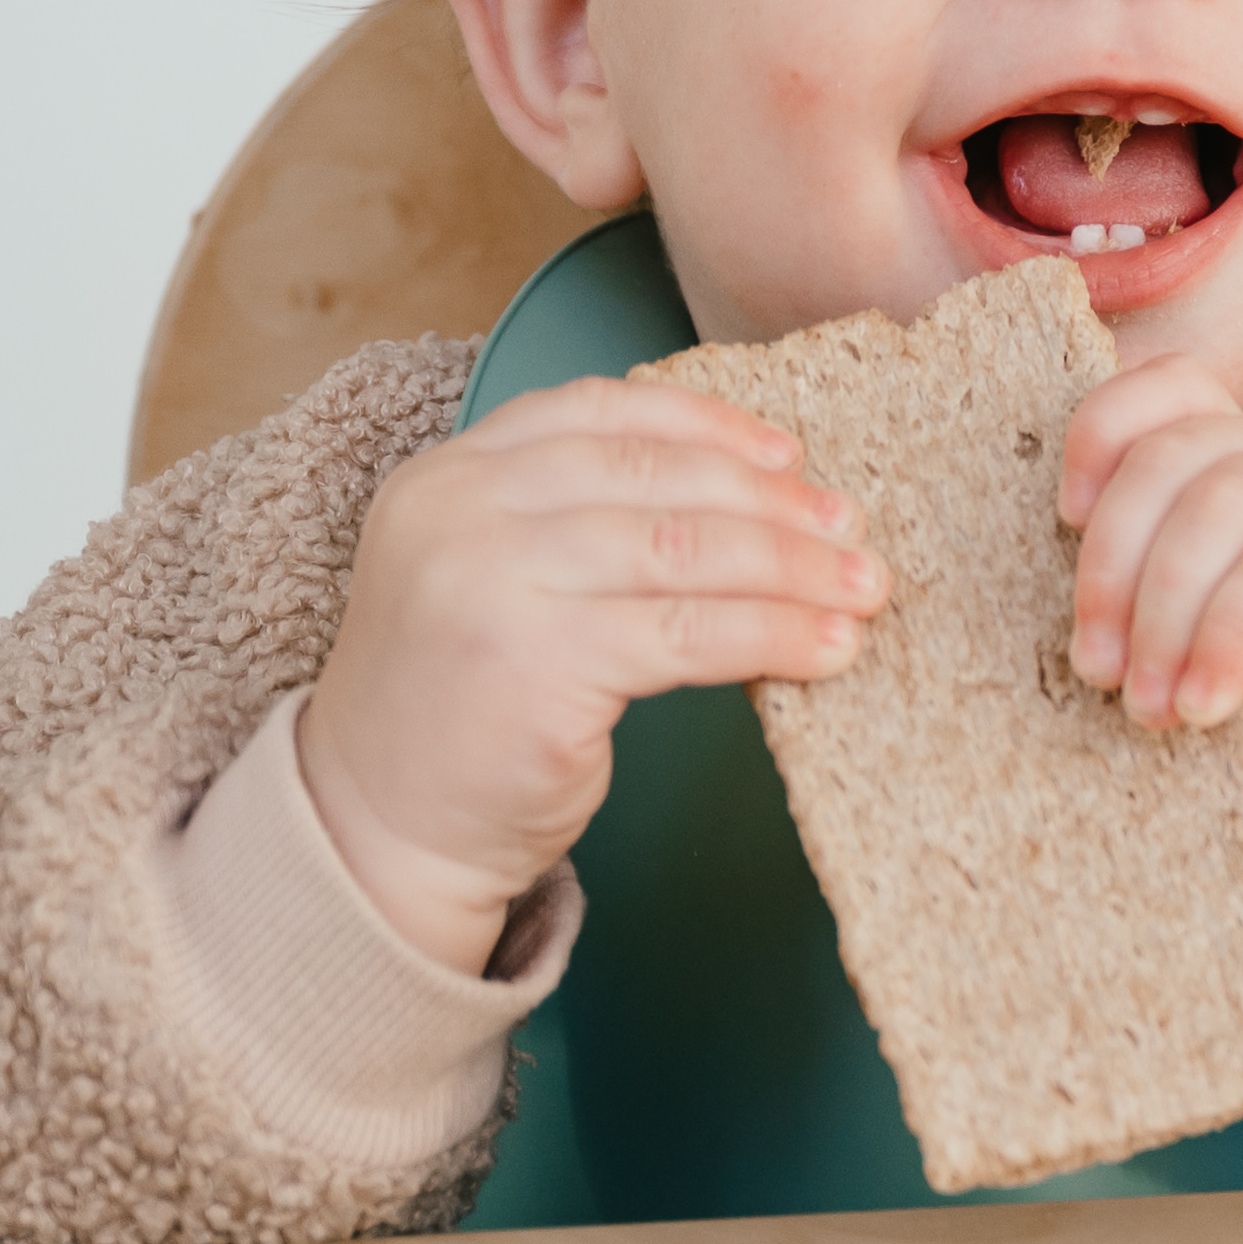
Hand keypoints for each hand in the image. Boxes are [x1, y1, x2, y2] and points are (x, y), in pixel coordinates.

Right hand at [303, 377, 887, 976]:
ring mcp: (491, 588)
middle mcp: (459, 515)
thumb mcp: (492, 577)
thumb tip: (756, 490)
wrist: (378, 828)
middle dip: (772, 504)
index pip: (598, 414)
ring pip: (685, 553)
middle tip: (852, 528)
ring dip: (794, 570)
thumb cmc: (462, 703)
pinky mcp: (537, 669)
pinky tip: (828, 648)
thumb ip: (577, 519)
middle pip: (655, 481)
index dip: (707, 427)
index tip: (789, 456)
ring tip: (864, 588)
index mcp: (448, 476)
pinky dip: (774, 635)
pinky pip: (690, 635)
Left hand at [1058, 358, 1242, 818]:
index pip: (1168, 390)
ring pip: (1222, 502)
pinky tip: (1208, 703)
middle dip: (1112, 565)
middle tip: (1099, 671)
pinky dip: (1228, 636)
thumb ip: (1152, 598)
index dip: (1101, 434)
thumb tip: (1061, 615)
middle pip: (1174, 453)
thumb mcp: (1209, 642)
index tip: (1065, 522)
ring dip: (1164, 615)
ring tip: (1151, 707)